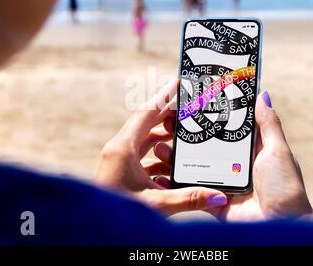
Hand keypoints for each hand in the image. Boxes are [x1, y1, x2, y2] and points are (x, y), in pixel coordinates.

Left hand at [95, 79, 227, 215]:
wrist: (93, 231)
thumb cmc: (119, 215)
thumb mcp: (156, 204)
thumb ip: (189, 199)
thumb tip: (219, 197)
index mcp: (123, 148)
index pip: (147, 113)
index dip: (164, 97)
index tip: (177, 82)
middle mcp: (118, 150)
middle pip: (145, 123)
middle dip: (166, 115)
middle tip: (186, 105)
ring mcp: (117, 160)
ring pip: (143, 141)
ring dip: (162, 137)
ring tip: (181, 133)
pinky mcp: (119, 172)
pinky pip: (140, 156)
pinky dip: (156, 157)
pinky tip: (170, 166)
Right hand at [150, 91, 312, 221]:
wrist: (278, 227)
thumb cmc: (285, 187)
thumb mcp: (278, 150)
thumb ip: (268, 123)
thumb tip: (261, 94)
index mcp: (250, 150)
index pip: (228, 127)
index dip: (212, 115)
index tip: (193, 101)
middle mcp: (234, 164)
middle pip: (207, 145)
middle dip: (187, 134)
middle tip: (168, 121)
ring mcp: (222, 182)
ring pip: (195, 165)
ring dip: (176, 156)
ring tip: (159, 144)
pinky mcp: (213, 199)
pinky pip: (191, 188)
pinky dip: (176, 181)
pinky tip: (161, 171)